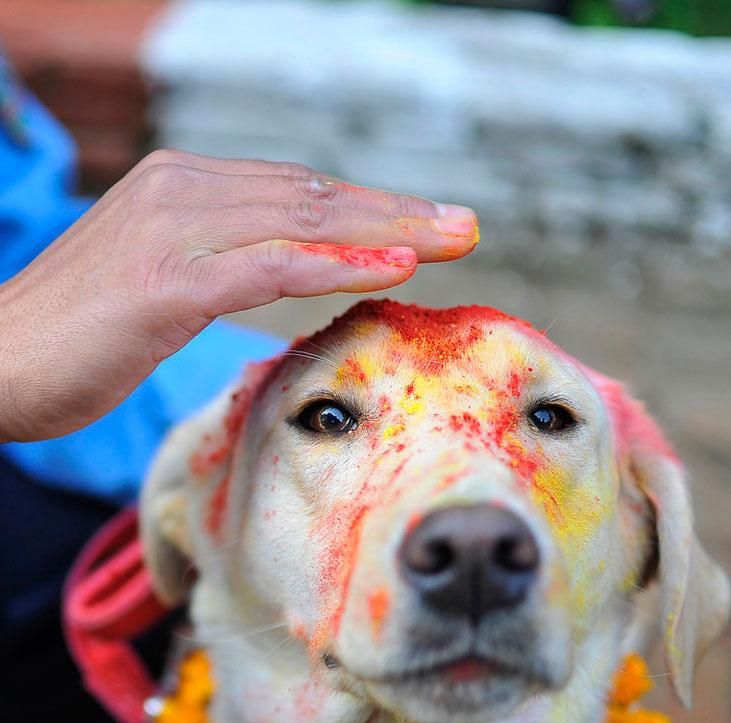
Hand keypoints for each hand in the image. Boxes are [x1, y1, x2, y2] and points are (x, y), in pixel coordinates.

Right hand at [0, 150, 478, 441]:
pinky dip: (331, 264)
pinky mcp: (163, 281)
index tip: (427, 226)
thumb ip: (216, 264)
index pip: (296, 193)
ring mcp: (171, 230)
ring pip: (300, 221)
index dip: (367, 210)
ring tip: (450, 239)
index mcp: (182, 188)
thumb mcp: (157, 284)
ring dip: (383, 230)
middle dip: (394, 212)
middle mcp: (180, 191)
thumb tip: (274, 272)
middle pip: (311, 197)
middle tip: (464, 225)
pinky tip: (389, 265)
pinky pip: (266, 267)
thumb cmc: (76, 336)